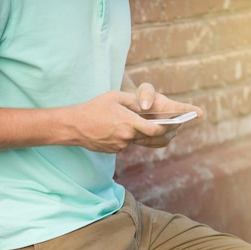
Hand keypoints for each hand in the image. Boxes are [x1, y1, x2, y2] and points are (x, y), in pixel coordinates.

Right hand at [69, 84, 201, 152]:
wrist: (74, 127)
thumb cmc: (93, 108)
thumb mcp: (114, 97)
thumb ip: (133, 100)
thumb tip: (147, 104)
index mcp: (128, 123)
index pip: (155, 129)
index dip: (167, 128)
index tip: (175, 124)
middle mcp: (126, 137)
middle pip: (151, 138)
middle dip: (164, 133)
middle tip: (175, 128)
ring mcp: (120, 146)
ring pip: (138, 141)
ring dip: (146, 135)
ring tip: (158, 129)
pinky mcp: (114, 150)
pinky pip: (127, 144)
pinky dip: (131, 137)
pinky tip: (128, 131)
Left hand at [129, 82, 202, 148]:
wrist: (134, 109)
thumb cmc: (142, 97)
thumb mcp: (144, 90)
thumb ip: (146, 94)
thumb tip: (145, 106)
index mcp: (173, 107)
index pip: (184, 109)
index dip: (192, 111)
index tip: (199, 113)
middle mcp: (175, 120)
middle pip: (173, 127)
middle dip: (162, 127)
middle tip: (148, 126)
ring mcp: (169, 131)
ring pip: (165, 137)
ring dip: (153, 137)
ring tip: (138, 133)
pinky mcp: (161, 140)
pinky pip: (157, 143)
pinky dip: (147, 141)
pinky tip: (136, 138)